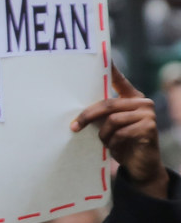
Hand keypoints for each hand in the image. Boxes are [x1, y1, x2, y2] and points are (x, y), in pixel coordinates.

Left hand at [71, 64, 168, 198]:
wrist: (140, 165)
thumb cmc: (121, 144)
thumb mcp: (108, 127)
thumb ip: (101, 115)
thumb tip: (76, 111)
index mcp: (131, 98)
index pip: (119, 80)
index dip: (111, 69)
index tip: (103, 57)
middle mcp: (142, 102)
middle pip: (107, 103)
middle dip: (87, 116)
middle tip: (73, 127)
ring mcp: (148, 114)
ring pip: (112, 120)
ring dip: (103, 135)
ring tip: (106, 143)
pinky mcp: (149, 127)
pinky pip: (120, 133)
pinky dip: (113, 143)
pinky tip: (117, 148)